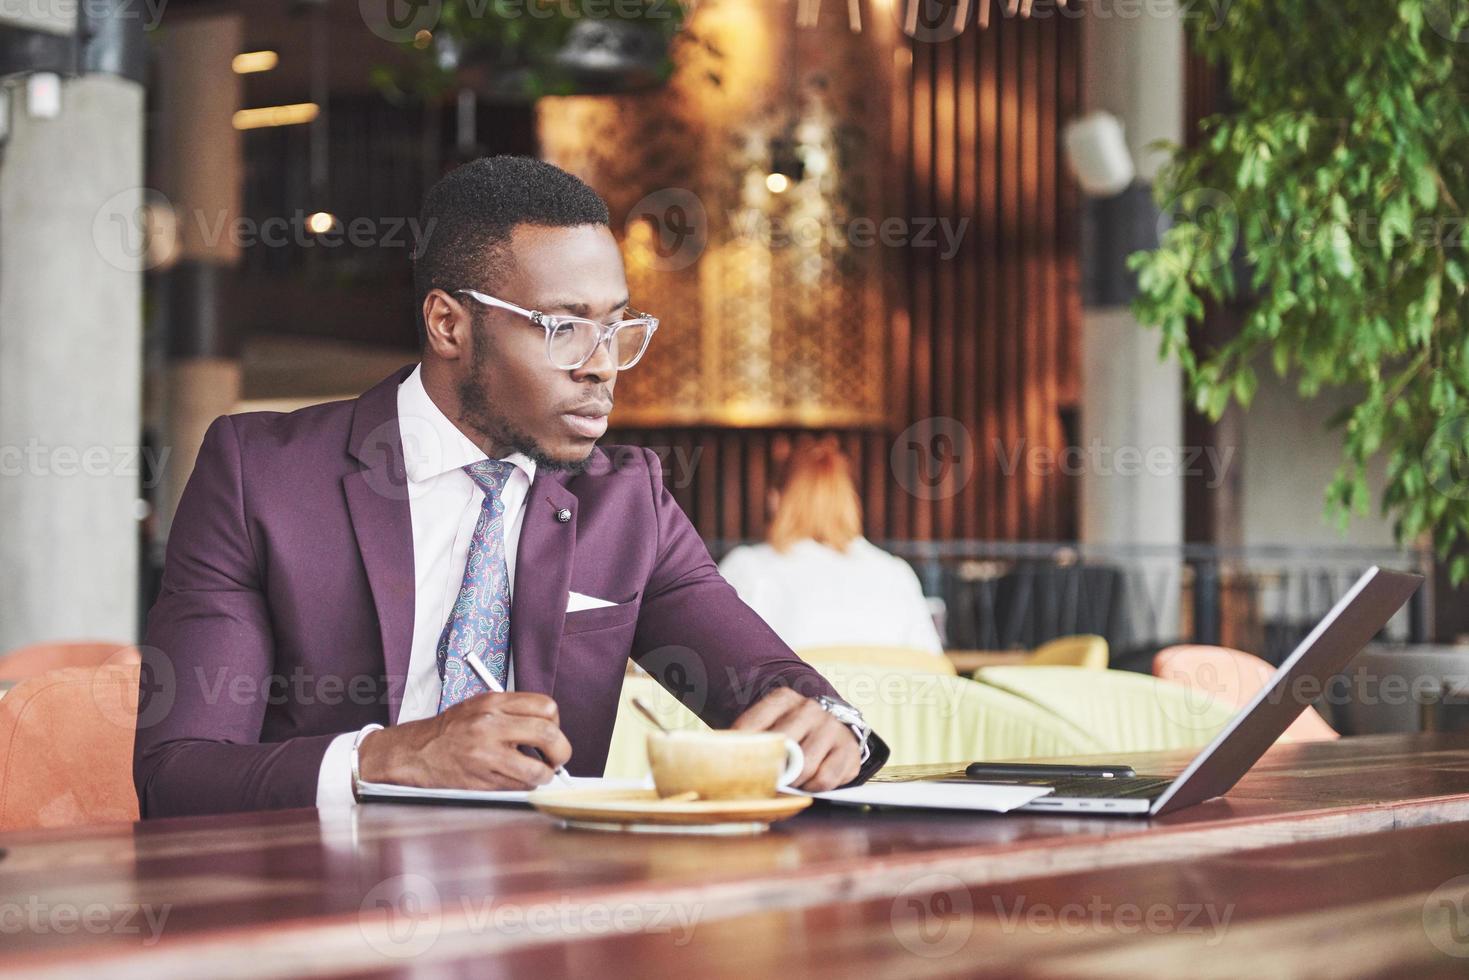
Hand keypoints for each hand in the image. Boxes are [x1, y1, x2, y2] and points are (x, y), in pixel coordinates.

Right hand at [357, 692, 571, 790]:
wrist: (416, 752)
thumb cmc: (451, 730)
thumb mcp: (481, 706)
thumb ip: (514, 712)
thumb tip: (550, 728)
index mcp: (493, 703)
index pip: (545, 707)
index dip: (556, 722)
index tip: (553, 731)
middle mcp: (490, 725)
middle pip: (548, 735)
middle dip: (561, 751)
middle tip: (557, 758)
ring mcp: (486, 754)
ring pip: (538, 770)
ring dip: (545, 775)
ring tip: (538, 772)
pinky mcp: (482, 779)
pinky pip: (519, 786)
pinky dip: (525, 785)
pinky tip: (515, 778)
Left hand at [731, 688, 860, 790]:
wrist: (832, 728)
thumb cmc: (792, 732)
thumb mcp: (770, 725)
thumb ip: (750, 739)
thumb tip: (721, 756)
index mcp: (783, 698)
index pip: (751, 726)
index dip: (740, 751)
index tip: (732, 769)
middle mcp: (809, 708)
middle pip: (780, 748)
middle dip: (770, 771)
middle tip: (762, 784)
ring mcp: (831, 727)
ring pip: (804, 768)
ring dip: (792, 783)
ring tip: (787, 785)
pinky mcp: (848, 750)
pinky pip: (824, 779)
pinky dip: (813, 788)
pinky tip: (808, 784)